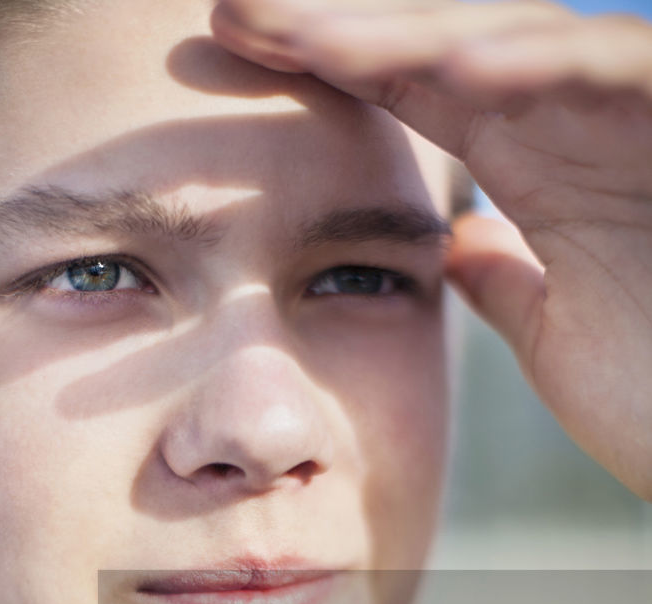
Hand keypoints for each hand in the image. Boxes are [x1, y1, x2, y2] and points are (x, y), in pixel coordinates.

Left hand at [211, 0, 651, 500]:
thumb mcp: (559, 336)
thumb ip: (505, 279)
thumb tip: (457, 243)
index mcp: (534, 163)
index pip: (411, 92)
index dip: (322, 65)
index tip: (227, 52)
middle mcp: (575, 122)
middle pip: (443, 45)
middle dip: (338, 24)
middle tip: (232, 10)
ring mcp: (633, 116)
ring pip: (517, 41)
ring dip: (410, 35)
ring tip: (308, 36)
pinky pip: (617, 75)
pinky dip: (543, 68)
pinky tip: (456, 72)